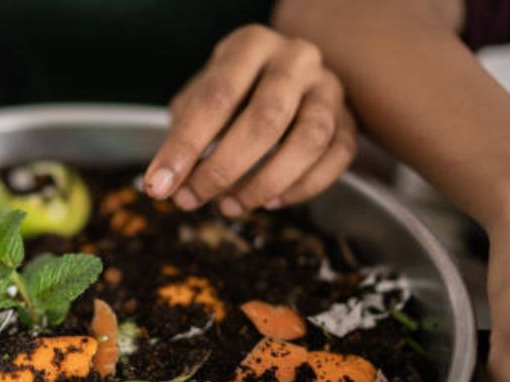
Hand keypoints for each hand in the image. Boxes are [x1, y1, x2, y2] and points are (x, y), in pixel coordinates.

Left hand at [144, 25, 356, 214]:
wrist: (285, 77)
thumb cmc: (233, 93)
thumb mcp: (199, 101)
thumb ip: (183, 137)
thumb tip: (166, 185)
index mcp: (251, 46)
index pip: (217, 97)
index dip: (185, 146)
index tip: (158, 186)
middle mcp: (297, 60)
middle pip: (266, 119)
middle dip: (223, 169)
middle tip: (191, 200)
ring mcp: (330, 89)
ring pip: (309, 140)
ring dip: (264, 183)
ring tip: (229, 207)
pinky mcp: (351, 121)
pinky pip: (335, 159)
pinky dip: (302, 188)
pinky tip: (269, 202)